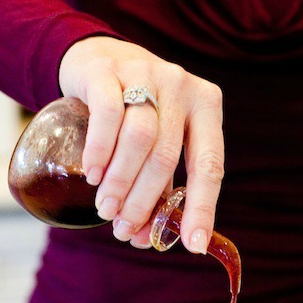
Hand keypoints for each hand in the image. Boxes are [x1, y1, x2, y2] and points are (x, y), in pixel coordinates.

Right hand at [58, 37, 223, 251]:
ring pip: (139, 138)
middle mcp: (182, 86)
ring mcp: (146, 73)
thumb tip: (143, 239)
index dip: (202, 208)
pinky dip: (100, 150)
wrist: (99, 58)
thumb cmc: (135, 112)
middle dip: (143, 201)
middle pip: (167, 156)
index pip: (210, 165)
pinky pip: (108, 114)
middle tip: (123, 229)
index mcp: (207, 107)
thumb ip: (157, 186)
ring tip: (105, 208)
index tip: (193, 245)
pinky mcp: (108, 70)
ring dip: (121, 181)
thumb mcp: (158, 141)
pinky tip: (92, 174)